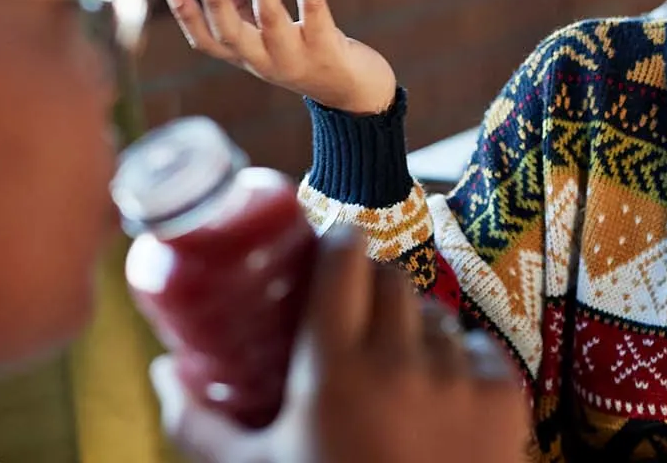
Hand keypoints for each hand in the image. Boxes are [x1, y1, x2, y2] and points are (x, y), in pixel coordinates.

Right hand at [155, 226, 529, 462]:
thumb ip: (200, 423)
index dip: (338, 243)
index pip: (345, 262)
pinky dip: (458, 363)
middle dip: (371, 286)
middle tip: (353, 314)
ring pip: (435, 315)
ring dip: (414, 329)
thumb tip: (162, 374)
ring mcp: (458, 376)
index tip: (330, 247)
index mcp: (334, 371)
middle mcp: (401, 362)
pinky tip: (436, 397)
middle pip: (391, 279)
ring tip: (393, 369)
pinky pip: (478, 349)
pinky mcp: (504, 395)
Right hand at [165, 0, 396, 114]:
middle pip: (232, 34)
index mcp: (247, 58)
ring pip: (270, 15)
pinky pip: (314, 5)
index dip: (188, 18)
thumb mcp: (267, 39)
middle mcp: (266, 61)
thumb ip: (239, 12)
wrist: (356, 94)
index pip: (208, 43)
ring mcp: (296, 56)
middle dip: (214, 2)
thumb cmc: (306, 57)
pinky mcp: (327, 46)